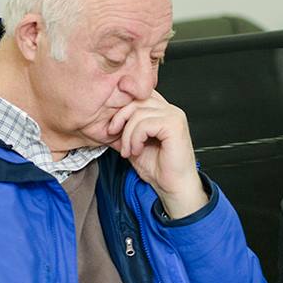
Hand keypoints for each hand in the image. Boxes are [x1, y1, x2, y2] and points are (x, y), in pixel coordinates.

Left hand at [106, 91, 206, 219]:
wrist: (173, 187)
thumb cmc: (159, 169)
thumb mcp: (135, 143)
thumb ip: (127, 128)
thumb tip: (108, 119)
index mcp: (163, 112)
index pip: (141, 95)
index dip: (124, 105)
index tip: (113, 125)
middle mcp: (171, 110)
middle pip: (137, 100)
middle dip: (120, 118)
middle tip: (114, 136)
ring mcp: (174, 116)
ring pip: (138, 113)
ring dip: (127, 134)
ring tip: (129, 150)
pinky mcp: (174, 125)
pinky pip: (145, 124)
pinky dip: (135, 138)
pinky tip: (137, 150)